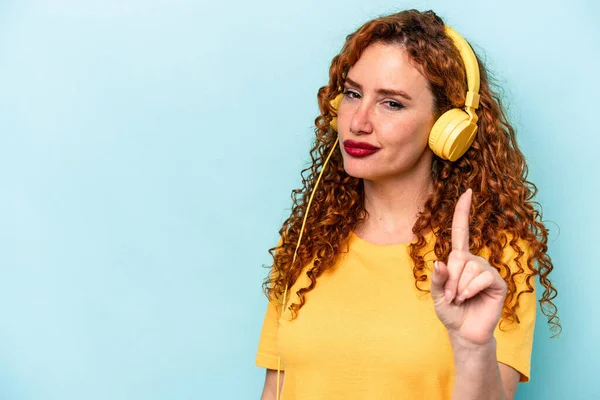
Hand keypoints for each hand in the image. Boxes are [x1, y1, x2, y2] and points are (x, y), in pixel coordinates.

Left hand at [431, 189, 506, 345]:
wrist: (465, 332)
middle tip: (451, 296)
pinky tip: (469, 298)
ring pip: (470, 268)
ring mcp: (487, 271)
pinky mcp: (497, 282)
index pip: (462, 231)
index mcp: (459, 260)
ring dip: (460, 287)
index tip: (468, 191)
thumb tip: (440, 262)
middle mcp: (474, 261)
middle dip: (450, 280)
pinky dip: (471, 289)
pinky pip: (482, 277)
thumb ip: (437, 279)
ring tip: (460, 299)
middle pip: (459, 257)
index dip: (463, 211)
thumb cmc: (451, 311)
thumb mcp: (437, 295)